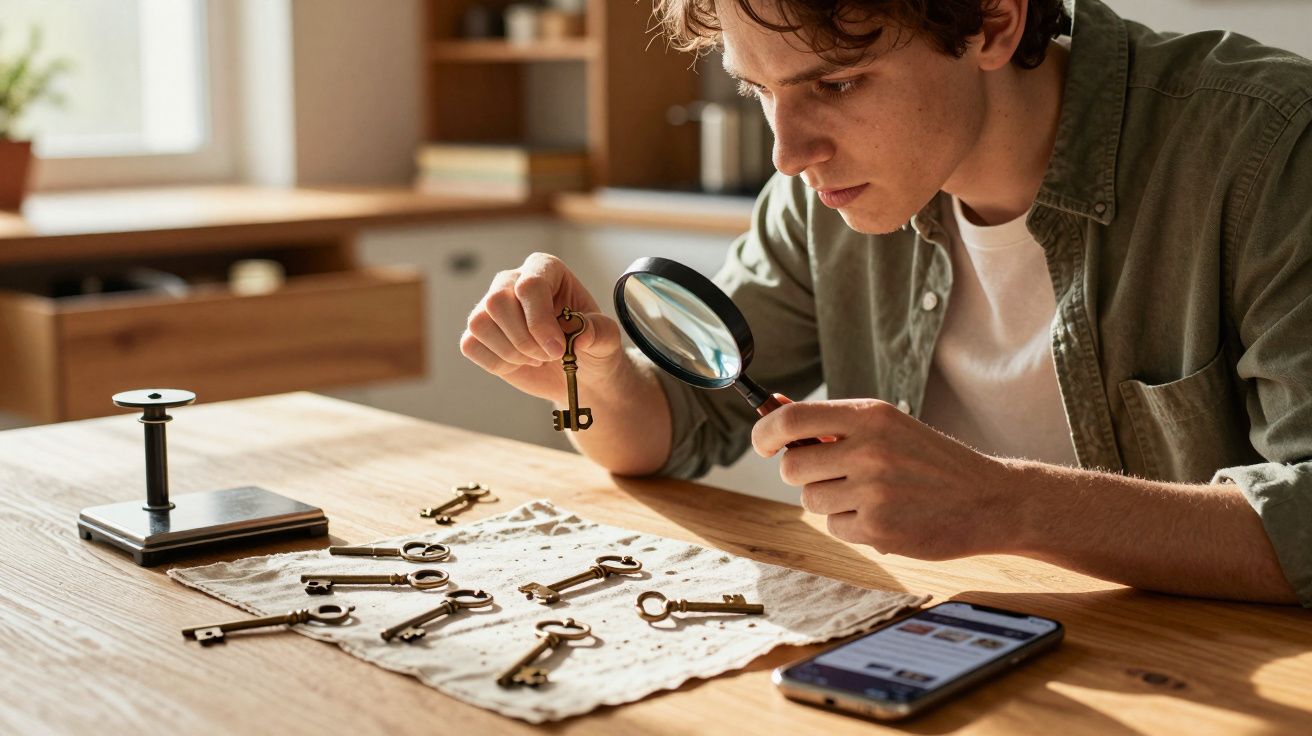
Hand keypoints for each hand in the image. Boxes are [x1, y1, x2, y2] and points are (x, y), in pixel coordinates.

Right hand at [461, 252, 623, 402]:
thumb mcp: (607, 339)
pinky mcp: (478, 332)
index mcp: (546, 269)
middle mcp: (514, 281)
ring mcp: (492, 306)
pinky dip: (497, 362)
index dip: (540, 321)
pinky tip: (518, 363)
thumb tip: (581, 332)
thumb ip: (599, 332)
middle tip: (549, 356)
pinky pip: (471, 345)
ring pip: (480, 323)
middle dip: (524, 339)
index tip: (558, 350)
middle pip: (497, 301)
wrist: (579, 374)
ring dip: (511, 352)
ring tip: (536, 359)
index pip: (530, 285)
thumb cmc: (592, 347)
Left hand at [751, 398, 1018, 559]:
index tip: (762, 444)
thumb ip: (831, 423)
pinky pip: (833, 527)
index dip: (764, 434)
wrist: (989, 500)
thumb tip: (772, 409)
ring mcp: (873, 492)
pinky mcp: (877, 529)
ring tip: (869, 494)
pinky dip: (850, 525)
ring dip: (829, 501)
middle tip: (833, 473)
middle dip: (803, 473)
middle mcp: (869, 450)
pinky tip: (883, 515)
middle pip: (792, 467)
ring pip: (810, 500)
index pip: (790, 420)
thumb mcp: (887, 426)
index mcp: (870, 416)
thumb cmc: (930, 460)